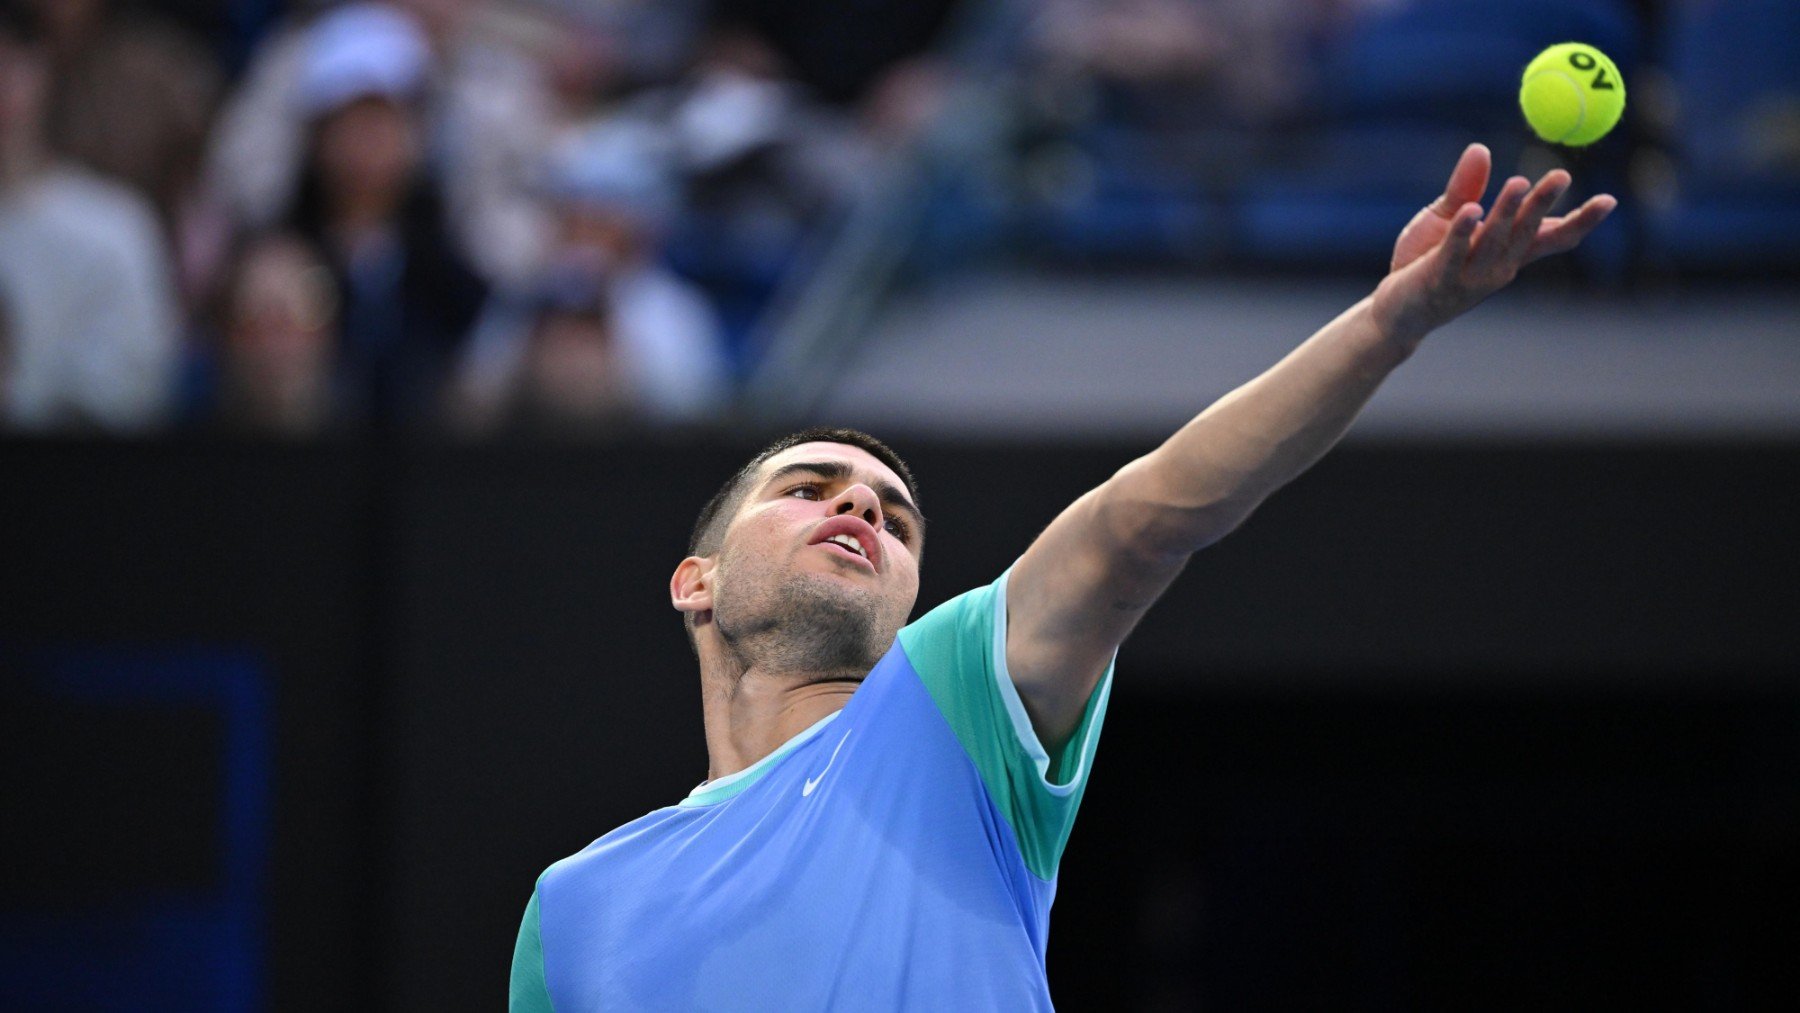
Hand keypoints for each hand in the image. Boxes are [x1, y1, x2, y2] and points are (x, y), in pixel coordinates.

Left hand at [1372, 143, 1616, 344]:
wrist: (1396, 311)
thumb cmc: (1426, 262)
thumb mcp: (1448, 218)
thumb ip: (1466, 187)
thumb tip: (1481, 148)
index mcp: (1509, 252)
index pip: (1552, 237)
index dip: (1582, 221)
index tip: (1610, 200)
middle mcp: (1498, 267)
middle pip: (1527, 233)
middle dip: (1543, 205)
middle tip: (1561, 176)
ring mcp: (1470, 277)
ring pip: (1495, 241)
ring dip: (1508, 213)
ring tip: (1520, 184)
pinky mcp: (1439, 279)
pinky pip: (1454, 253)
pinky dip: (1463, 232)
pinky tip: (1471, 210)